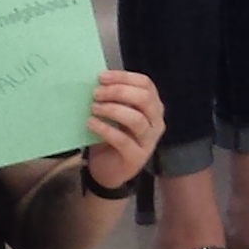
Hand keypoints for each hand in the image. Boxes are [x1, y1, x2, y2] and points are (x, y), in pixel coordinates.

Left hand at [81, 69, 163, 189]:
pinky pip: (122, 140)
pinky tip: (91, 124)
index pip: (146, 84)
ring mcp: (149, 141)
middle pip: (144, 99)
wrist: (109, 171)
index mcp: (153, 106)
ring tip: (93, 108)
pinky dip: (105, 129)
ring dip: (112, 109)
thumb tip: (99, 79)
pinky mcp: (137, 157)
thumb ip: (113, 98)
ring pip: (136, 119)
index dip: (124, 77)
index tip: (101, 77)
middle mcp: (156, 122)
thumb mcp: (116, 113)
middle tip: (96, 93)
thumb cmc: (112, 136)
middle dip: (118, 92)